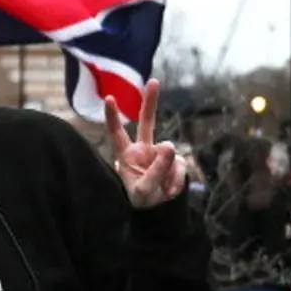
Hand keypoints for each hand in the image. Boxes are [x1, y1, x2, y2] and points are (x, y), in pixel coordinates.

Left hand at [104, 79, 184, 208]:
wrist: (157, 210)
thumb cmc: (141, 200)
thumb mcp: (144, 190)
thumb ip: (156, 170)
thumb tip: (171, 146)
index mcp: (126, 155)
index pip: (117, 134)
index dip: (113, 117)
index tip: (109, 99)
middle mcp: (143, 149)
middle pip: (147, 121)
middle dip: (150, 101)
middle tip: (154, 81)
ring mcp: (160, 153)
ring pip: (170, 154)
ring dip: (168, 174)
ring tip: (161, 190)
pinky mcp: (175, 159)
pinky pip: (181, 165)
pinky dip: (177, 180)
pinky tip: (169, 190)